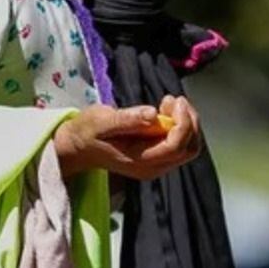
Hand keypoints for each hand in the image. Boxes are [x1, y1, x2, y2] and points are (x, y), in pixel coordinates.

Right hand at [53, 95, 202, 180]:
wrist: (79, 146)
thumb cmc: (88, 132)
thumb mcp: (101, 121)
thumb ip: (127, 119)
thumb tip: (152, 114)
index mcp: (140, 160)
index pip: (176, 146)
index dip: (183, 123)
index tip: (174, 100)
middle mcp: (152, 167)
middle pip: (189, 149)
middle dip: (189, 122)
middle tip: (174, 101)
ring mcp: (156, 164)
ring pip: (188, 147)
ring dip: (186, 122)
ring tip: (168, 103)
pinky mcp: (157, 157)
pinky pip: (180, 144)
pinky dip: (180, 125)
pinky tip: (165, 111)